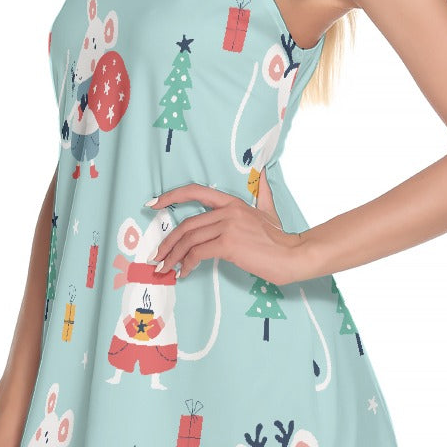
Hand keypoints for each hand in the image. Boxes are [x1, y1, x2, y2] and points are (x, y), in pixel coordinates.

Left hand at [150, 172, 309, 286]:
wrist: (292, 255)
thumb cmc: (280, 237)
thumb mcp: (269, 209)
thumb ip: (263, 192)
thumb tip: (263, 174)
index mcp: (232, 202)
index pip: (195, 192)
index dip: (172, 196)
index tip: (154, 204)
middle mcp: (227, 211)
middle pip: (187, 224)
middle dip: (168, 241)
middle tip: (157, 255)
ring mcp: (227, 227)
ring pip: (189, 239)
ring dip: (173, 256)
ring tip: (164, 268)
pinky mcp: (228, 244)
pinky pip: (198, 253)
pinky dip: (187, 264)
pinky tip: (184, 272)